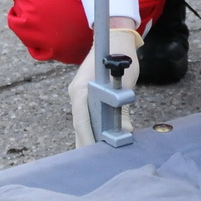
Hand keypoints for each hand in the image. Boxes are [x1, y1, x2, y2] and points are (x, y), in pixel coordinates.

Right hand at [67, 23, 142, 147]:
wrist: (115, 36)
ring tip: (98, 158)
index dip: (88, 139)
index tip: (93, 156)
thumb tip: (124, 132)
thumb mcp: (124, 81)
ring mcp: (79, 94)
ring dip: (90, 139)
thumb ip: (121, 105)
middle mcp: (76, 93)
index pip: (82, 121)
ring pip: (82, 123)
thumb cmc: (121, 55)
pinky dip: (93, 130)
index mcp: (80, 89)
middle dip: (87, 144)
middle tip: (96, 164)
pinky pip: (87, 117)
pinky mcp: (85, 95)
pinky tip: (100, 142)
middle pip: (80, 125)